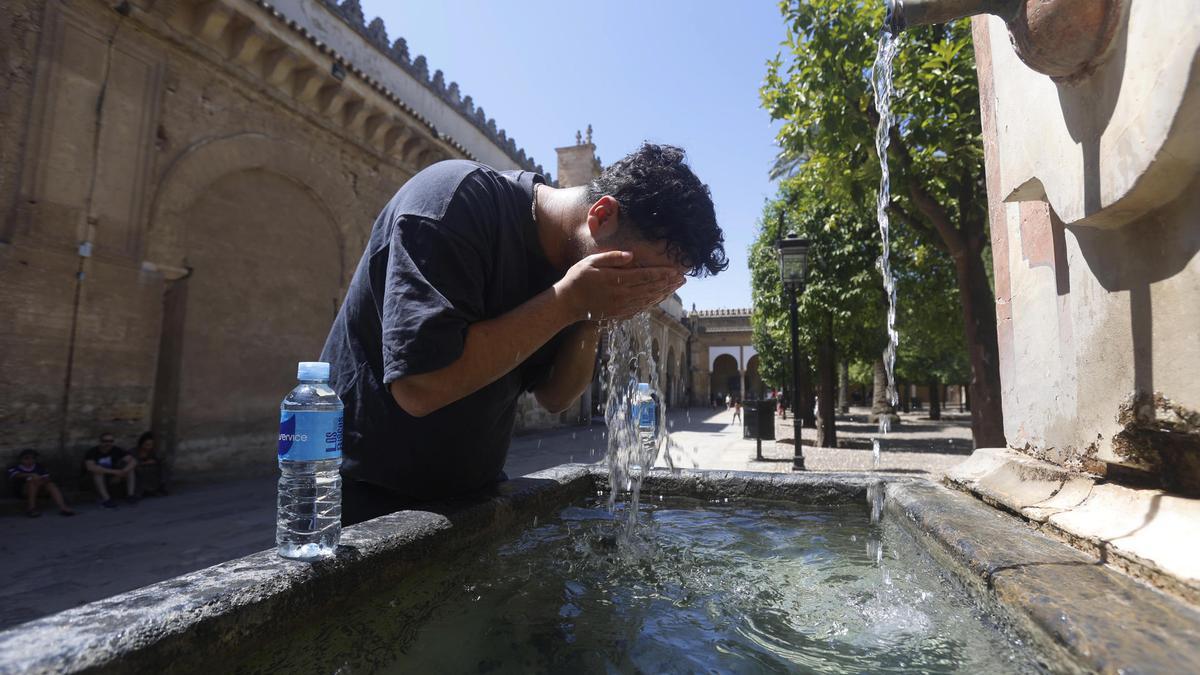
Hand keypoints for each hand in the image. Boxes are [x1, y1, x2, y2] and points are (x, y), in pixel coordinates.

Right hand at [555, 251, 683, 321]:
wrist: (568, 303)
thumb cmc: (578, 278)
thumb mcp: (591, 262)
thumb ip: (611, 258)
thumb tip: (631, 255)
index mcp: (617, 280)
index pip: (645, 276)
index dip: (662, 273)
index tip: (676, 270)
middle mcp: (622, 295)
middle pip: (651, 288)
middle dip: (668, 283)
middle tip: (683, 278)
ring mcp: (622, 306)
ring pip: (649, 299)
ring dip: (664, 292)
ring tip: (676, 286)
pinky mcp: (619, 313)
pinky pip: (641, 308)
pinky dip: (653, 302)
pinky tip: (660, 297)